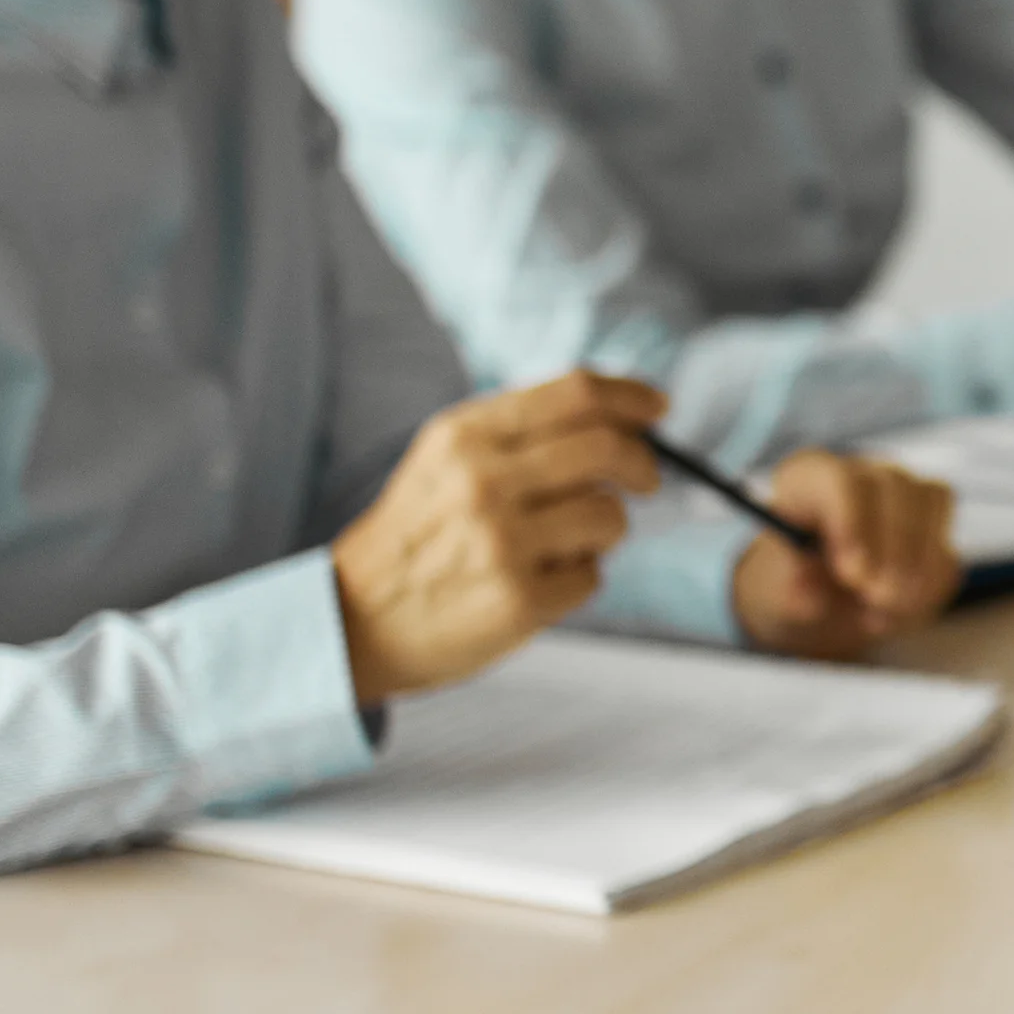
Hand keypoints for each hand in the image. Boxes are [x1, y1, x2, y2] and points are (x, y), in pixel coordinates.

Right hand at [330, 371, 665, 703]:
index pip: (576, 393)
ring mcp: (502, 542)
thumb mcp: (444, 459)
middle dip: (642, 464)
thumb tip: (616, 412)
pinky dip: (578, 578)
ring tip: (565, 541)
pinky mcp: (518, 600)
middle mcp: (483, 481)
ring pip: (610, 516)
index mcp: (465, 435)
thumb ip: (518, 430)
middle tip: (645, 479)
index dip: (631, 398)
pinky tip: (537, 582)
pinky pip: (592, 576)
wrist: (355, 620)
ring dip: (605, 528)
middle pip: (608, 448)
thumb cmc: (417, 534)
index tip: (658, 409)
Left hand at [728, 448, 966, 658]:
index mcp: (814, 476)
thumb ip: (789, 584)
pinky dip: (926, 590)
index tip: (853, 573)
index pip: (843, 481)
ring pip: (934, 507)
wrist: (821, 597)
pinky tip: (890, 614)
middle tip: (880, 597)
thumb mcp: (776, 586)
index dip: (853, 523)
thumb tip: (806, 594)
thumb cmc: (793, 579)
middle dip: (896, 547)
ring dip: (917, 568)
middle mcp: (866, 475)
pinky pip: (947, 552)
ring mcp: (907, 495)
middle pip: (898, 487)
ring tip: (878, 612)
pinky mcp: (936, 529)